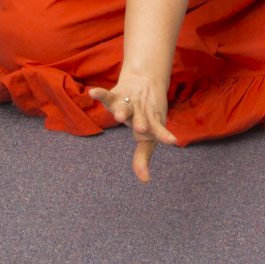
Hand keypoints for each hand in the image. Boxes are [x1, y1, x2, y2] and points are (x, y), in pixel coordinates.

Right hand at [87, 68, 178, 182]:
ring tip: (119, 116)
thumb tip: (146, 181)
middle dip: (141, 123)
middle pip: (141, 118)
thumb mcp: (146, 138)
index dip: (163, 135)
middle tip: (142, 129)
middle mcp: (141, 113)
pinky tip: (92, 93)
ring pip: (126, 107)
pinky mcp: (116, 96)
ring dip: (123, 111)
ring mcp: (129, 104)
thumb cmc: (146, 117)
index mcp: (152, 123)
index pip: (158, 131)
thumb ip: (143, 159)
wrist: (145, 82)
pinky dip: (100, 94)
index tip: (172, 141)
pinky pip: (107, 96)